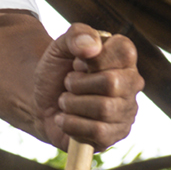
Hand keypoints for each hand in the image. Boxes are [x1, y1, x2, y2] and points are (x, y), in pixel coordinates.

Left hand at [32, 25, 142, 151]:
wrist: (39, 101)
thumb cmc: (56, 70)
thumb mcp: (60, 46)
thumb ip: (77, 35)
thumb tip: (92, 48)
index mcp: (123, 57)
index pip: (124, 51)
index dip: (94, 57)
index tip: (78, 61)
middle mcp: (131, 84)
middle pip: (111, 83)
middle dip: (77, 83)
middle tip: (68, 83)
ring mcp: (126, 111)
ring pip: (104, 109)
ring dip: (72, 104)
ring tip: (65, 101)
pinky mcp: (116, 134)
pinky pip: (98, 132)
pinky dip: (72, 124)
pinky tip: (65, 118)